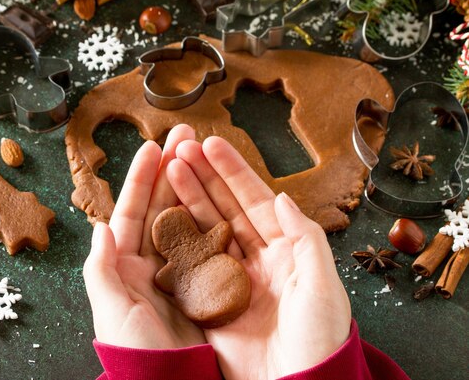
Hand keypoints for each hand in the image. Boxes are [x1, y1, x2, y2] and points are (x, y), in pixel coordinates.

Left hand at [83, 124, 204, 348]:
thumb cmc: (137, 353)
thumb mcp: (111, 312)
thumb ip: (100, 269)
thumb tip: (99, 227)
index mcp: (123, 267)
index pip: (130, 213)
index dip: (141, 179)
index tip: (153, 147)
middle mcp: (149, 265)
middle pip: (159, 207)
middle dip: (171, 170)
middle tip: (186, 137)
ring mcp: (177, 272)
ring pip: (183, 219)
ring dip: (191, 185)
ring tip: (203, 155)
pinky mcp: (202, 284)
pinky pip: (205, 244)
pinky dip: (211, 218)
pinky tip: (221, 196)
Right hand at [167, 136, 351, 378]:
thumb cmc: (320, 339)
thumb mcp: (322, 284)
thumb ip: (305, 238)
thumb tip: (282, 198)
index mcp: (284, 250)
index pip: (254, 200)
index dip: (232, 171)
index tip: (210, 144)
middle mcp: (255, 258)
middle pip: (224, 208)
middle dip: (202, 176)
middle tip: (179, 148)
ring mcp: (229, 278)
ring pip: (203, 229)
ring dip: (186, 199)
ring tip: (167, 169)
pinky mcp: (210, 300)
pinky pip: (189, 263)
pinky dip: (176, 239)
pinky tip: (161, 215)